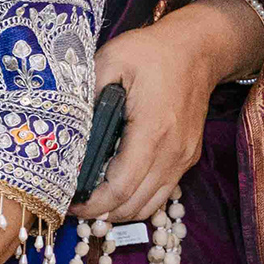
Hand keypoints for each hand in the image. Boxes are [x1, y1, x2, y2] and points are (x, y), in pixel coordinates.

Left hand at [78, 0, 259, 223]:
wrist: (198, 49)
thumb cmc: (151, 52)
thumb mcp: (110, 60)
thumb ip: (87, 95)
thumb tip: (65, 127)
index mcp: (152, 131)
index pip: (121, 187)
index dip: (93, 204)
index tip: (68, 204)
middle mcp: (173, 152)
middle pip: (136, 203)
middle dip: (102, 214)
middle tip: (73, 207)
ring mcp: (184, 156)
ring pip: (152, 204)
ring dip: (121, 212)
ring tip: (91, 203)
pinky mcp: (187, 156)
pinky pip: (163, 192)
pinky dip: (138, 200)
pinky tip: (115, 190)